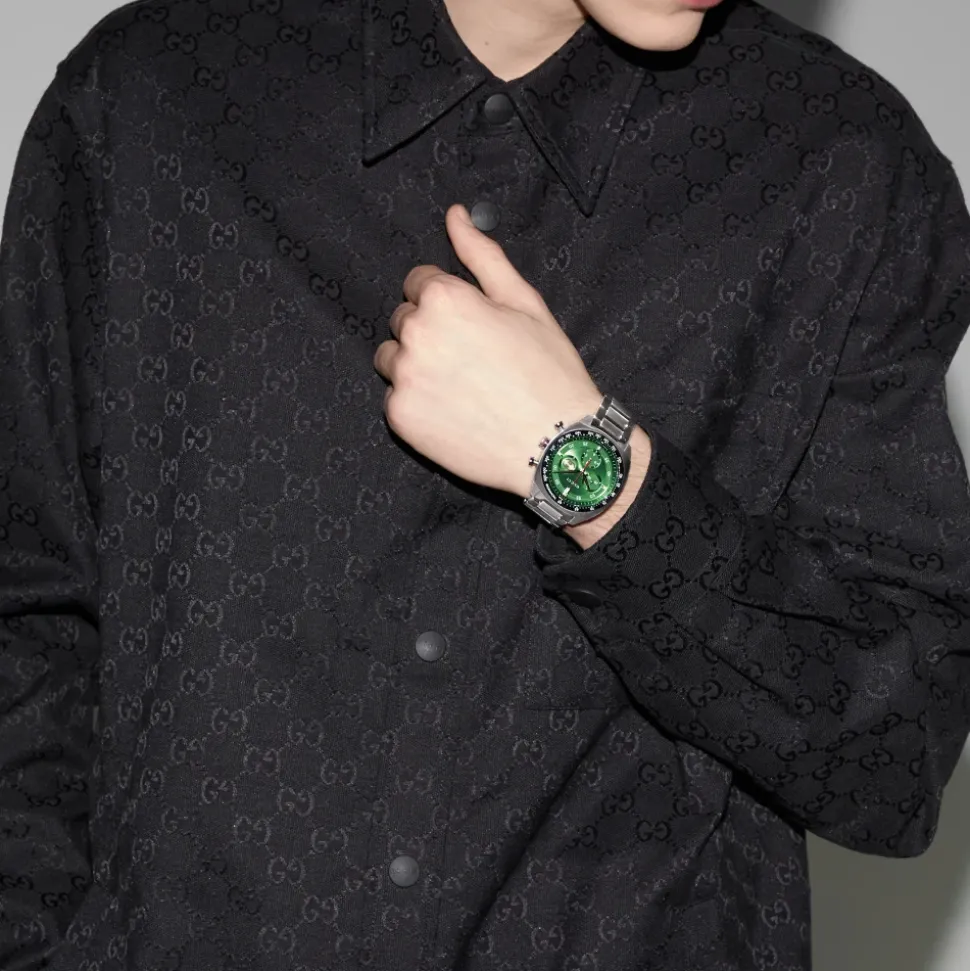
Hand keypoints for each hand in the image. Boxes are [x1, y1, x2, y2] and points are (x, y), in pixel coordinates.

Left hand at [373, 204, 603, 498]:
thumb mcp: (524, 302)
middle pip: (403, 319)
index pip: (418, 282)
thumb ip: (481, 255)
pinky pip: (396, 398)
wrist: (556, 446)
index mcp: (444, 299)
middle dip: (430, 331)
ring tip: (461, 387)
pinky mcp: (400, 417)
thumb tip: (454, 214)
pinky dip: (418, 403)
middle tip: (473, 359)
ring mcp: (404, 378)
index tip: (472, 325)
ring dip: (415, 365)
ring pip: (391, 358)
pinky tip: (455, 412)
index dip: (448, 302)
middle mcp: (416, 335)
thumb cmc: (548, 371)